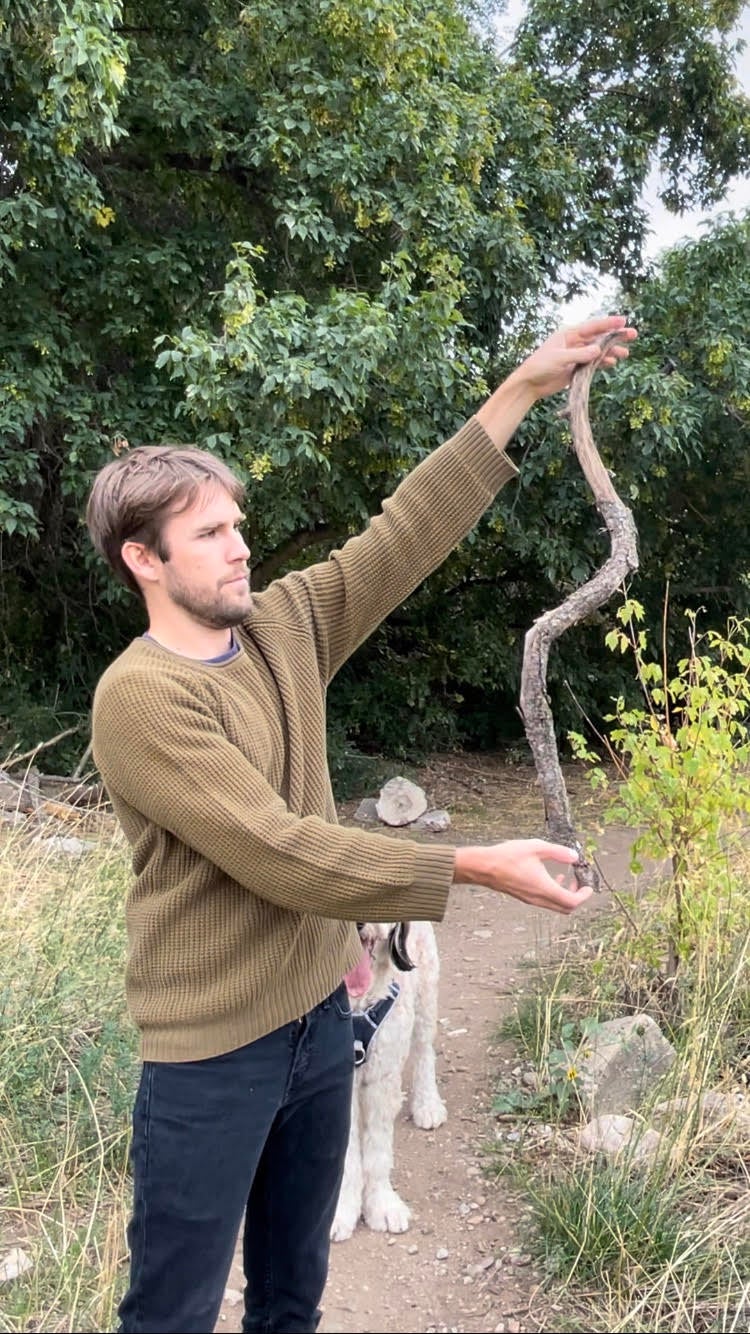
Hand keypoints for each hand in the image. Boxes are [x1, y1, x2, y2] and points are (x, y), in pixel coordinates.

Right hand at [452, 839, 592, 914]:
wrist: (483, 867)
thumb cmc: (507, 857)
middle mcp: (539, 898)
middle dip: (577, 897)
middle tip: (579, 882)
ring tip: (566, 877)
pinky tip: (549, 876)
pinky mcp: (524, 897)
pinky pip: (545, 902)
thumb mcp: (536, 848)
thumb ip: (558, 852)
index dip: (584, 895)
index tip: (588, 886)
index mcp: (544, 888)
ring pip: (555, 906)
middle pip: (566, 908)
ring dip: (565, 895)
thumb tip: (574, 856)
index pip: (572, 901)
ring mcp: (531, 900)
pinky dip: (553, 893)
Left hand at [510, 315, 636, 400]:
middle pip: (598, 337)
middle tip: (632, 335)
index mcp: (568, 334)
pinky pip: (593, 363)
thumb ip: (579, 354)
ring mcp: (576, 355)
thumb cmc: (540, 366)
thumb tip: (598, 350)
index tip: (623, 321)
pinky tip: (612, 363)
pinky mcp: (576, 367)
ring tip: (625, 354)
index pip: (592, 326)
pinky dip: (602, 363)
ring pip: (598, 351)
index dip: (609, 323)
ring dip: (611, 352)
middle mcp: (574, 342)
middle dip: (615, 337)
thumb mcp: (559, 358)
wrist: (530, 384)